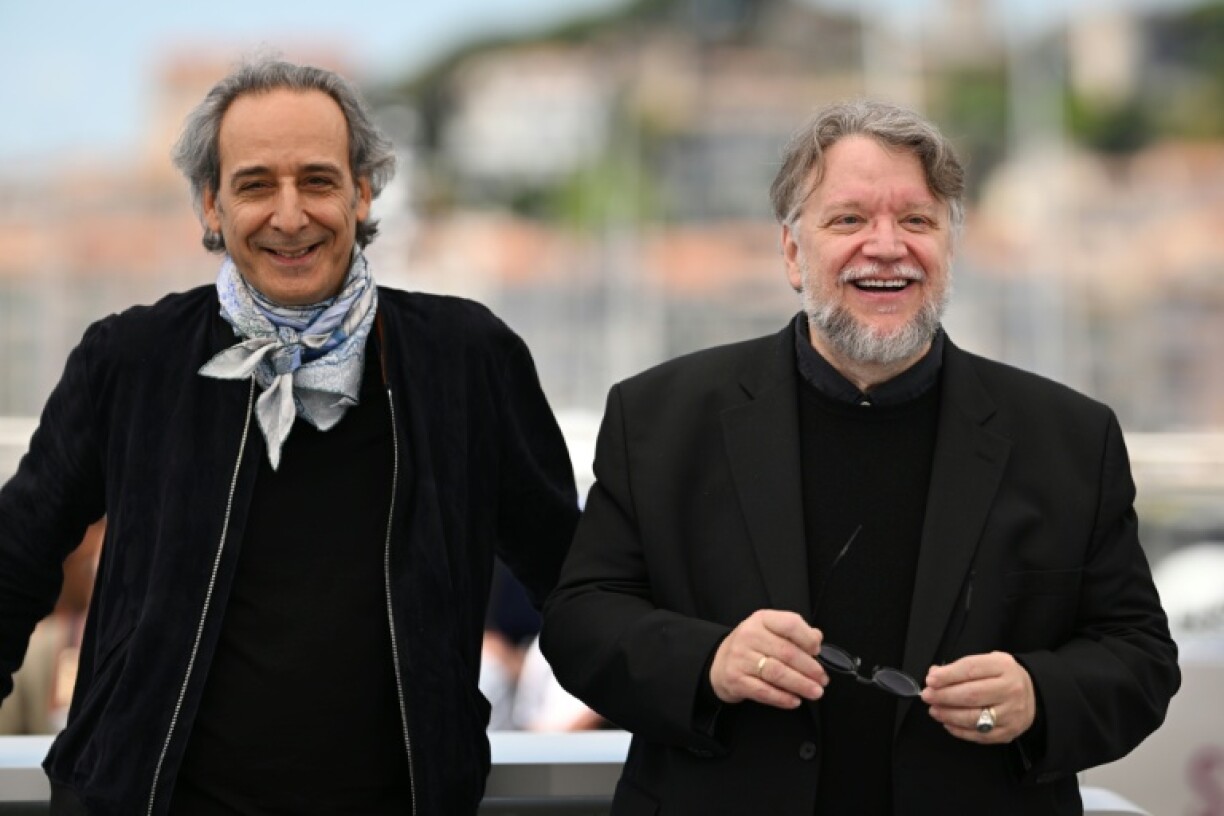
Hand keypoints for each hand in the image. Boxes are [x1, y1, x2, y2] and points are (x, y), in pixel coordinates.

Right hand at [709, 609, 827, 708]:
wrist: (719, 662)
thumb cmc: (752, 646)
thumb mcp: (769, 630)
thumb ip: (794, 632)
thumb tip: (817, 638)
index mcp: (761, 619)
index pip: (790, 624)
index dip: (808, 639)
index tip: (818, 652)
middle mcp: (749, 635)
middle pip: (787, 652)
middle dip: (810, 669)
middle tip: (822, 680)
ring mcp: (740, 658)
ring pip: (777, 673)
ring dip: (800, 685)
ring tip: (815, 692)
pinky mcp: (736, 680)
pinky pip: (764, 691)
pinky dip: (782, 698)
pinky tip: (795, 701)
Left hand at [921, 651, 1035, 743]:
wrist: (1034, 695)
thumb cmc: (1002, 676)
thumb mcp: (987, 662)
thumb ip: (961, 667)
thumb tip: (935, 675)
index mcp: (1004, 667)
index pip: (971, 669)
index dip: (948, 675)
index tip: (931, 679)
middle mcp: (1011, 690)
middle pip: (971, 695)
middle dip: (944, 696)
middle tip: (927, 696)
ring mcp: (1011, 713)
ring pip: (974, 717)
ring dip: (949, 715)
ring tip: (934, 710)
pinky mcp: (1009, 732)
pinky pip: (980, 735)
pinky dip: (960, 731)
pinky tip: (948, 723)